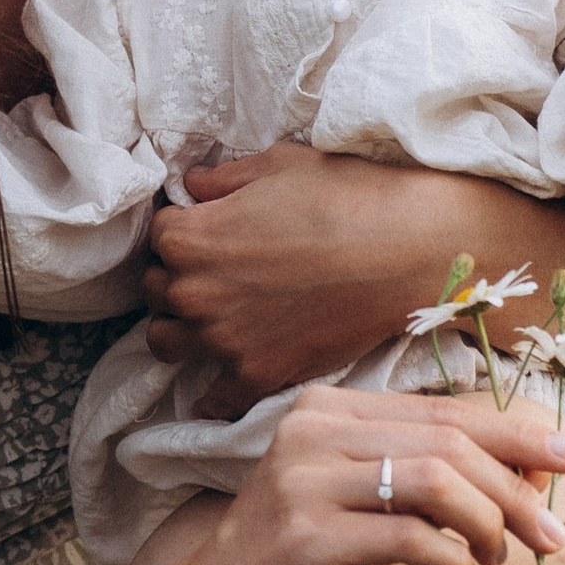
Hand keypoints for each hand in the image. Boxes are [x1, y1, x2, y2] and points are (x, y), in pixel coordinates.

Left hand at [143, 141, 500, 404]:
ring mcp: (225, 342)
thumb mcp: (278, 166)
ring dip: (182, 326)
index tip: (208, 226)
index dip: (183, 226)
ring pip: (167, 341)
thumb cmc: (346, 196)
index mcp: (191, 239)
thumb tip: (192, 186)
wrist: (409, 250)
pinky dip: (214, 392)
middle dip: (177, 275)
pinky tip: (222, 379)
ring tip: (214, 315)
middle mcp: (195, 294)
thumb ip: (223, 179)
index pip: (158, 234)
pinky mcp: (260, 375)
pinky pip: (215, 399)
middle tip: (216, 268)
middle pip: (156, 289)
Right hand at [164, 385, 564, 564]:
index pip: (443, 410)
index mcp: (327, 410)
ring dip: (489, 523)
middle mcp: (312, 429)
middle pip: (448, 441)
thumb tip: (535, 472)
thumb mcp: (366, 512)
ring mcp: (304, 478)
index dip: (515, 433)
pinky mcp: (304, 535)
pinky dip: (451, 558)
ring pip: (436, 479)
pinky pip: (407, 536)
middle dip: (516, 488)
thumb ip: (431, 484)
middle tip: (554, 537)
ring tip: (502, 561)